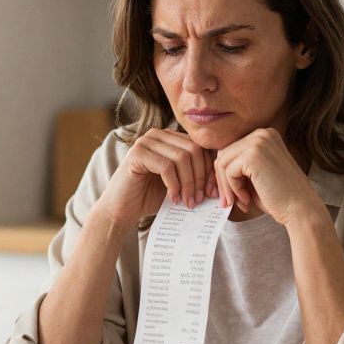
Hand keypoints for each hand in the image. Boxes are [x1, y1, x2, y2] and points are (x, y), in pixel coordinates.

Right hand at [95, 128, 219, 227]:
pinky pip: (166, 166)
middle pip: (194, 149)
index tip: (212, 193)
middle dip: (201, 177)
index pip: (200, 147)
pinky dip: (174, 185)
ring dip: (189, 183)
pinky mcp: (137, 153)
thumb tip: (222, 183)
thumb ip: (196, 177)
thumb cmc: (150, 197)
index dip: (210, 170)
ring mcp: (146, 141)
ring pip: (182, 157)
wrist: (121, 209)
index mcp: (170, 138)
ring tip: (187, 202)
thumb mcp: (179, 185)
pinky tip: (173, 199)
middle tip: (200, 199)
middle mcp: (158, 134)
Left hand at [214, 127, 322, 225]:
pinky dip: (233, 188)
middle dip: (223, 180)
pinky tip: (247, 199)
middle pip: (224, 153)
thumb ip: (238, 167)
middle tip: (231, 202)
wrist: (301, 209)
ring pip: (222, 162)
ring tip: (240, 202)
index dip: (227, 174)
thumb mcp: (255, 175)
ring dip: (226, 186)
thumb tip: (213, 170)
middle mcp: (262, 133)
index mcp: (265, 135)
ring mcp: (258, 141)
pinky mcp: (253, 154)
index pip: (232, 150)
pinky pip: (228, 171)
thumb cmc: (279, 197)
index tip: (233, 195)